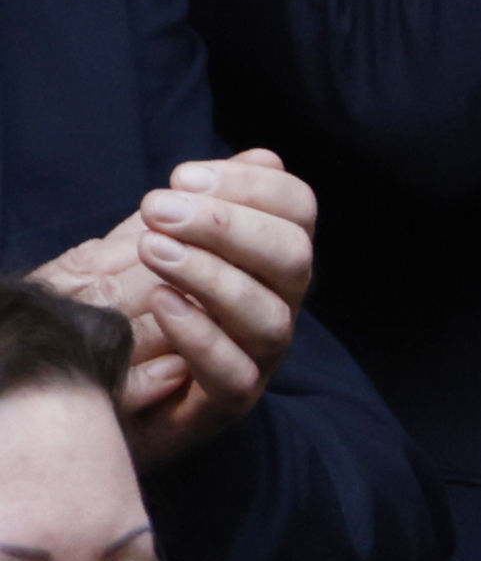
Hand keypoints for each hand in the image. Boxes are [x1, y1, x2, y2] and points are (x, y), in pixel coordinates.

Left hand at [24, 151, 319, 462]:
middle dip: (227, 226)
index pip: (298, 209)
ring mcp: (259, 356)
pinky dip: (202, 335)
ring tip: (153, 251)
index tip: (182, 176)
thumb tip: (263, 156)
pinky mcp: (225, 403)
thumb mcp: (171, 240)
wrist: (103, 381)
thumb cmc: (140, 304)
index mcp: (274, 258)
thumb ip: (212, 203)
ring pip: (269, 316)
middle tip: (157, 209)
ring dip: (212, 276)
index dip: (250, 185)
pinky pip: (234, 373)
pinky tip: (163, 305)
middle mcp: (279, 304)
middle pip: (294, 256)